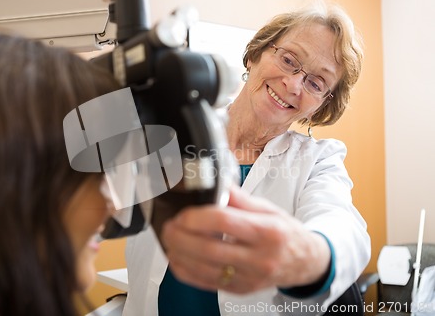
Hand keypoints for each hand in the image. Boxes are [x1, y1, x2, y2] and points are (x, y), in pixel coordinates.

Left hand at [161, 185, 330, 293]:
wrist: (305, 263)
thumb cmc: (286, 234)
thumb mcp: (269, 209)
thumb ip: (240, 198)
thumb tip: (215, 183)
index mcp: (267, 232)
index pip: (224, 222)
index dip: (197, 217)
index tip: (184, 213)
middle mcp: (259, 258)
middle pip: (209, 249)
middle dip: (181, 236)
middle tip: (170, 226)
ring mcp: (249, 278)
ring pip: (203, 269)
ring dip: (179, 254)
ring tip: (170, 240)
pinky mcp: (240, 290)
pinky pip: (205, 283)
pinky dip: (185, 271)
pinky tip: (178, 258)